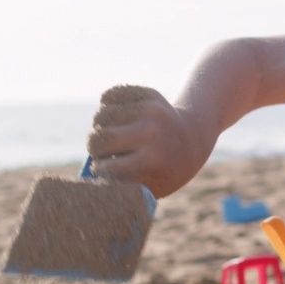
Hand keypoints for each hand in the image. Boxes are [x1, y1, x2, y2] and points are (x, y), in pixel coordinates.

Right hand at [86, 85, 214, 197]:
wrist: (193, 139)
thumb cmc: (166, 170)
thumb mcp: (152, 187)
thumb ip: (123, 189)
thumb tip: (91, 182)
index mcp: (151, 160)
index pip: (107, 167)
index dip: (100, 171)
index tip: (101, 170)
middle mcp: (150, 132)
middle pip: (99, 139)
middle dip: (93, 147)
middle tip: (99, 151)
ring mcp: (149, 110)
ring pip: (101, 115)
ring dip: (98, 126)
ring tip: (108, 133)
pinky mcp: (147, 94)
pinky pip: (109, 96)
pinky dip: (106, 107)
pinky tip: (116, 118)